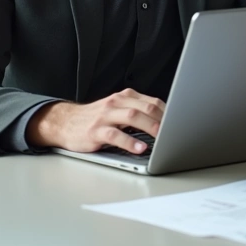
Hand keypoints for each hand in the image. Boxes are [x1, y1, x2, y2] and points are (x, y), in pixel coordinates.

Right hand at [26, 88, 164, 153]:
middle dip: (164, 120)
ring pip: (132, 116)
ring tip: (162, 138)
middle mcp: (116, 102)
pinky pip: (115, 135)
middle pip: (146, 107)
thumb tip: (166, 123)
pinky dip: (129, 142)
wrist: (65, 122)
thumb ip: (138, 112)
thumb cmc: (96, 119)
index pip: (153, 101)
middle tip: (176, 132)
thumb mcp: (118, 110)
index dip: (169, 113)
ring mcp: (105, 116)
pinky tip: (139, 148)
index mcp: (125, 97)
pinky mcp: (95, 131)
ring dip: (149, 127)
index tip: (181, 123)